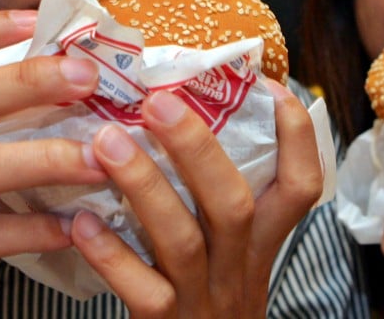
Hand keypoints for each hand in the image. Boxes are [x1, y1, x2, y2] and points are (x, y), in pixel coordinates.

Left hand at [69, 79, 322, 317]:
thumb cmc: (208, 303)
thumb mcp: (231, 257)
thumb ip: (216, 202)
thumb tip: (187, 121)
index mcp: (262, 242)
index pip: (301, 186)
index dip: (294, 135)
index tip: (267, 86)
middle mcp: (239, 268)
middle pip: (234, 203)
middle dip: (197, 147)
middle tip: (157, 100)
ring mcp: (204, 299)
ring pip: (183, 240)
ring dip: (145, 185)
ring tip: (108, 142)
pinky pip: (143, 291)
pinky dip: (112, 254)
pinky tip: (82, 221)